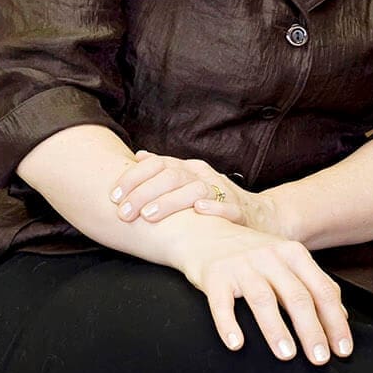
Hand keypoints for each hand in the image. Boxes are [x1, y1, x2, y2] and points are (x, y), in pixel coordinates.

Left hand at [111, 151, 276, 233]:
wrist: (259, 215)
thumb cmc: (214, 200)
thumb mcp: (188, 181)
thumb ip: (165, 170)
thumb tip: (138, 157)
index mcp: (188, 168)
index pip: (157, 165)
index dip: (133, 178)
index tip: (113, 195)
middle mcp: (203, 175)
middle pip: (171, 177)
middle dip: (144, 194)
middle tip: (124, 212)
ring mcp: (222, 191)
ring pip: (195, 190)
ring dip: (170, 202)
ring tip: (148, 215)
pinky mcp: (240, 210)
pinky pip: (228, 207)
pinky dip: (213, 208)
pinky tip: (198, 212)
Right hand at [175, 221, 351, 361]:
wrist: (203, 232)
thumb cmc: (251, 253)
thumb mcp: (287, 260)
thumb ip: (314, 284)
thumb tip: (343, 318)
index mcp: (292, 253)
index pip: (321, 290)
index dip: (335, 322)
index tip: (342, 350)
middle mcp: (268, 255)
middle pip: (296, 295)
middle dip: (311, 330)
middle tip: (320, 359)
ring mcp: (240, 264)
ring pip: (263, 299)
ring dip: (276, 329)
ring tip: (287, 355)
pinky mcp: (214, 275)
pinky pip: (222, 303)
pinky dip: (228, 324)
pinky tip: (236, 344)